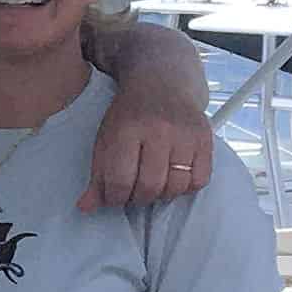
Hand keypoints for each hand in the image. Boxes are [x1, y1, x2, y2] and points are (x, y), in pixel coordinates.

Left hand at [82, 83, 209, 210]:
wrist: (161, 84)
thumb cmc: (129, 116)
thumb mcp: (105, 140)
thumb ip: (97, 175)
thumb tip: (86, 207)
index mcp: (127, 130)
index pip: (120, 180)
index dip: (114, 197)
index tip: (113, 196)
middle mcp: (159, 131)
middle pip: (150, 186)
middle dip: (138, 198)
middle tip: (133, 193)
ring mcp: (185, 135)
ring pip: (176, 186)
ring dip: (161, 195)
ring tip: (151, 185)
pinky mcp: (205, 139)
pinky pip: (199, 180)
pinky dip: (185, 187)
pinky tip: (172, 178)